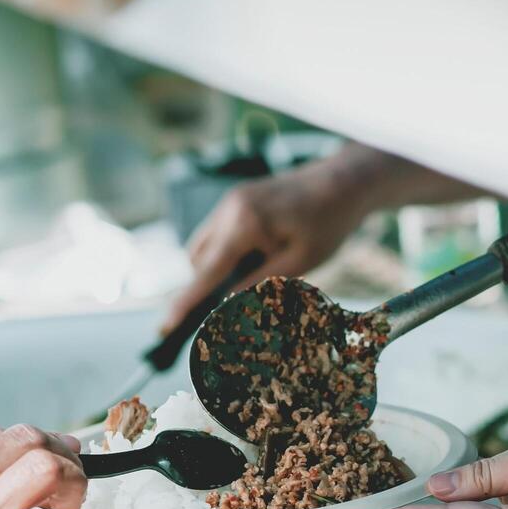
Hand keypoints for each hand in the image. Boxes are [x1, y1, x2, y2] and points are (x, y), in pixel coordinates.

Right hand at [164, 158, 368, 329]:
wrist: (342, 182)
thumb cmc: (327, 223)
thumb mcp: (299, 263)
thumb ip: (259, 284)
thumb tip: (226, 305)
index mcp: (244, 224)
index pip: (206, 272)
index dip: (186, 303)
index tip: (165, 326)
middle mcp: (229, 209)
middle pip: (197, 260)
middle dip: (208, 283)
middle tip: (234, 300)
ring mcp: (230, 200)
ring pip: (203, 246)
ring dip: (216, 267)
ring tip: (256, 271)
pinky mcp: (236, 199)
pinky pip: (216, 232)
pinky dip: (226, 250)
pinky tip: (257, 254)